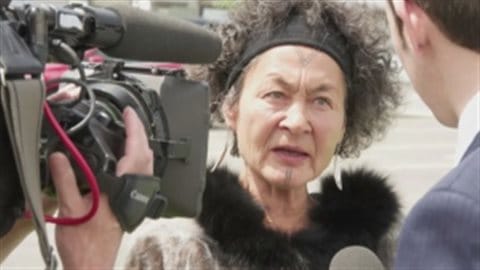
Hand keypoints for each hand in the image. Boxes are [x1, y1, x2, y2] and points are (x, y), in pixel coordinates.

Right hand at [52, 107, 152, 268]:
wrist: (93, 264)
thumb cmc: (85, 243)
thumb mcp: (71, 208)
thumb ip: (66, 180)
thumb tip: (60, 156)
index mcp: (123, 187)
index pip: (136, 149)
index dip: (134, 128)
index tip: (129, 112)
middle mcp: (133, 191)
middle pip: (146, 154)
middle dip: (140, 132)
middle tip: (129, 118)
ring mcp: (135, 197)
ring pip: (146, 165)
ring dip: (140, 145)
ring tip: (129, 132)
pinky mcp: (131, 203)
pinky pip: (141, 174)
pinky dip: (137, 159)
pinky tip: (126, 158)